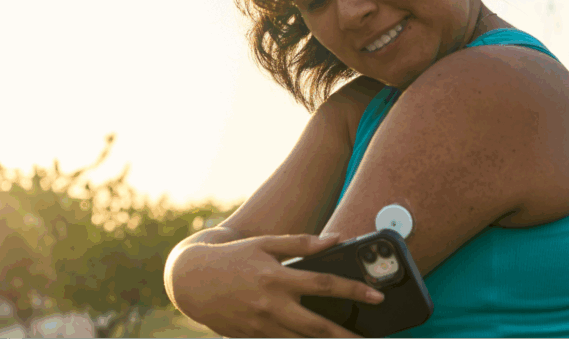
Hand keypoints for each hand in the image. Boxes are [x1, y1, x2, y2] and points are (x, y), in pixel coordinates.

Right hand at [175, 233, 383, 337]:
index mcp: (278, 278)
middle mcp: (271, 305)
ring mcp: (260, 326)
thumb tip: (336, 239)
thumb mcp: (265, 243)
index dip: (354, 291)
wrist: (191, 280)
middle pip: (318, 326)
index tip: (377, 297)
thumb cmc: (233, 257)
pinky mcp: (251, 338)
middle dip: (346, 336)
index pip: (325, 285)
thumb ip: (302, 243)